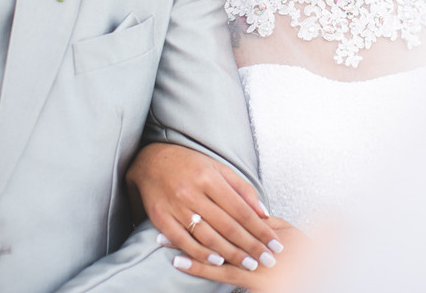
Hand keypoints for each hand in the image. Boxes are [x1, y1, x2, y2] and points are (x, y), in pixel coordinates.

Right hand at [126, 142, 281, 270]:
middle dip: (251, 246)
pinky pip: (183, 241)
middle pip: (227, 226)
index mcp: (209, 178)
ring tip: (249, 264)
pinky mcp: (161, 218)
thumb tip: (263, 213)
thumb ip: (242, 189)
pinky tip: (217, 261)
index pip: (241, 210)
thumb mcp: (218, 168)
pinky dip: (201, 253)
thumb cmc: (190, 164)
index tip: (275, 243)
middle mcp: (193, 193)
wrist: (150, 161)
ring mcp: (176, 207)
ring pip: (208, 236)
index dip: (260, 229)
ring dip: (231, 254)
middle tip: (268, 260)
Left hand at [171, 216, 309, 292]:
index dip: (203, 205)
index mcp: (260, 224)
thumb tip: (251, 209)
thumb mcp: (284, 231)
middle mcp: (255, 239)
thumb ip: (266, 221)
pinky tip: (179, 261)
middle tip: (165, 215)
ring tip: (162, 239)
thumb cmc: (302, 252)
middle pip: (216, 226)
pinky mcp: (253, 278)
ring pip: (214, 246)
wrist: (319, 270)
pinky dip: (199, 265)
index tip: (181, 197)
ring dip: (186, 242)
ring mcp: (253, 258)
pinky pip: (220, 271)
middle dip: (190, 221)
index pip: (227, 211)